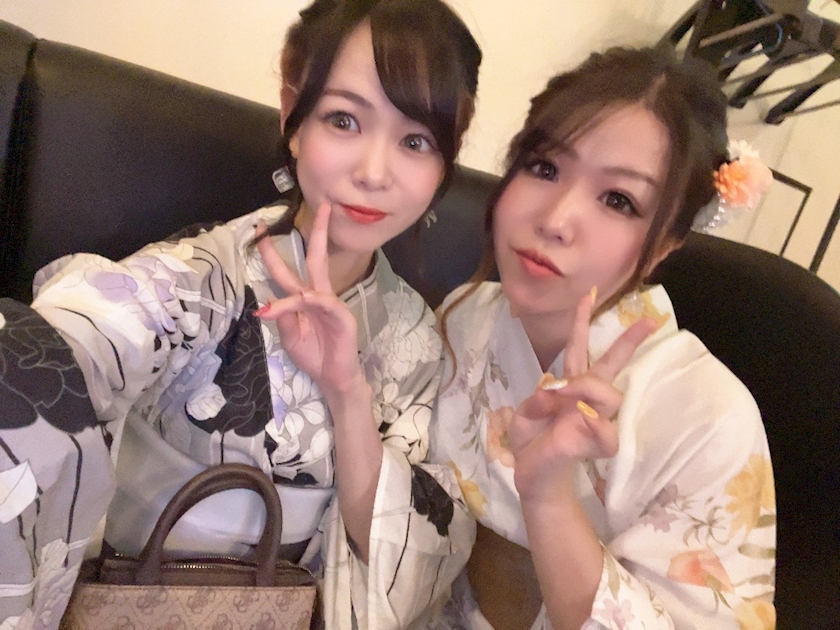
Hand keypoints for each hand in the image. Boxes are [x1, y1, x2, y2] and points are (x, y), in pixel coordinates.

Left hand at [254, 203, 363, 395]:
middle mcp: (320, 295)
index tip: (259, 231)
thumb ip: (282, 316)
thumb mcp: (289, 335)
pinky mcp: (342, 318)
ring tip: (267, 249)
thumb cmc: (314, 355)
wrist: (334, 379)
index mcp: (306, 298)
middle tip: (317, 206)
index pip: (288, 270)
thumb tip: (268, 300)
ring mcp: (332, 305)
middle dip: (317, 231)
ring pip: (312, 281)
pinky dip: (307, 301)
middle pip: (316, 258)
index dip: (272, 253)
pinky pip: (322, 304)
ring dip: (288, 269)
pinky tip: (298, 299)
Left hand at [508, 290, 656, 501]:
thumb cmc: (532, 440)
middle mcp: (586, 397)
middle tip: (650, 321)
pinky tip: (583, 419)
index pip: (579, 349)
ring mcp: (596, 419)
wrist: (533, 474)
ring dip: (583, 389)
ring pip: (607, 393)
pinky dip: (595, 424)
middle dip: (629, 341)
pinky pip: (606, 431)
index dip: (582, 322)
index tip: (589, 295)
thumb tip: (560, 394)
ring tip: (560, 399)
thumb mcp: (524, 414)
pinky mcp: (599, 443)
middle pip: (612, 364)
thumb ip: (538, 400)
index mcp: (568, 384)